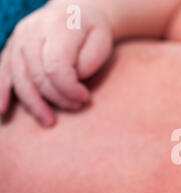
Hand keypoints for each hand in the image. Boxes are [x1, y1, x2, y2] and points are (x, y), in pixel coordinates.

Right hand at [0, 3, 112, 125]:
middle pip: (37, 75)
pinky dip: (2, 93)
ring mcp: (18, 40)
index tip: (86, 98)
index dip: (69, 88)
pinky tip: (3, 111)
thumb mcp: (101, 41)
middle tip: (77, 107)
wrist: (74, 13)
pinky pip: (2, 73)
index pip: (56, 66)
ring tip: (50, 121)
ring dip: (34, 104)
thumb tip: (72, 81)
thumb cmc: (92, 32)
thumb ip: (88, 62)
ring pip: (19, 78)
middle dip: (57, 98)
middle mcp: (32, 31)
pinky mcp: (12, 49)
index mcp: (57, 26)